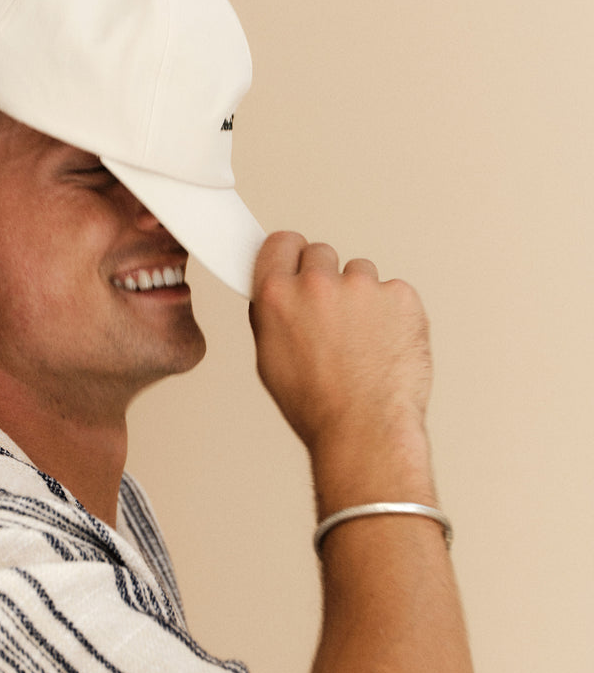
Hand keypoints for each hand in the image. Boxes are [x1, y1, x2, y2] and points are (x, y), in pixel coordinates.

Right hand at [249, 234, 432, 499]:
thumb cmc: (318, 407)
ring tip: (362, 345)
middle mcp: (317, 284)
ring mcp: (363, 287)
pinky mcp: (401, 295)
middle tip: (333, 318)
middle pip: (321, 254)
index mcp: (277, 296)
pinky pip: (393, 293)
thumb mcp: (271, 361)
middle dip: (326, 278)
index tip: (296, 261)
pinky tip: (384, 348)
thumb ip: (275, 315)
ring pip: (361, 274)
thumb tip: (282, 294)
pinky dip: (392, 315)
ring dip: (361, 298)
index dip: (289, 254)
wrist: (365, 430)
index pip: (281, 243)